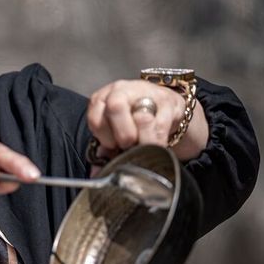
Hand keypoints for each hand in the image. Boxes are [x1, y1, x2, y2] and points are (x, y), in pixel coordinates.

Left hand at [87, 79, 207, 165]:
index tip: (113, 147)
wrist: (163, 106)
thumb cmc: (133, 120)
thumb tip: (97, 173)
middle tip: (129, 145)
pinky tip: (157, 145)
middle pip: (116, 107)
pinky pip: (161, 126)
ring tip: (144, 146)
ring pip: (142, 118)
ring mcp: (145, 92)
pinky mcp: (168, 101)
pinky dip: (158, 142)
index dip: (104, 137)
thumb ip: (105, 151)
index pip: (96, 117)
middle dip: (123, 134)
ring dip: (142, 140)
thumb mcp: (115, 131)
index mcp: (103, 99)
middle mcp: (121, 90)